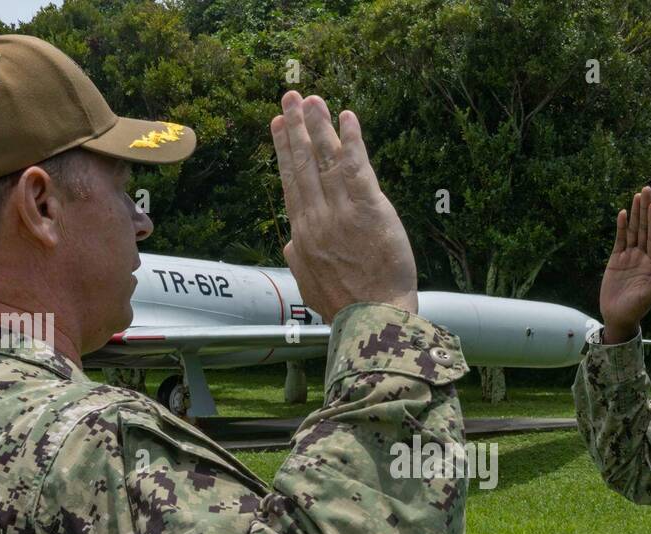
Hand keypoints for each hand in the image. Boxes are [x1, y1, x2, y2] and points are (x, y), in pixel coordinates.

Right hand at [270, 91, 416, 321]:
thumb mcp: (310, 286)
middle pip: (302, 164)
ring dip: (318, 126)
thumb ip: (298, 260)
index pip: (291, 183)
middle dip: (294, 128)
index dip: (283, 152)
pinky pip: (357, 168)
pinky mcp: (368, 210)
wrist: (373, 318)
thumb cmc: (347, 307)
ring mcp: (340, 212)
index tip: (276, 127)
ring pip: (326, 160)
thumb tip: (291, 243)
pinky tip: (347, 117)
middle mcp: (317, 218)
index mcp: (303, 234)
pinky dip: (352, 141)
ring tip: (312, 98)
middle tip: (288, 98)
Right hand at [599, 184, 650, 343]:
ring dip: (635, 213)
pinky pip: (620, 239)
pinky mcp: (616, 260)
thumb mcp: (649, 295)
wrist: (618, 317)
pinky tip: (623, 214)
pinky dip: (622, 227)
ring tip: (636, 195)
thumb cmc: (636, 309)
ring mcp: (629, 257)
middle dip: (645, 209)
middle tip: (646, 189)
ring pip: (633, 230)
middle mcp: (642, 256)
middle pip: (645, 228)